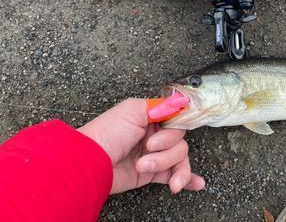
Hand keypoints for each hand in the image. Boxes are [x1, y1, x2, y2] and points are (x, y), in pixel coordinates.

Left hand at [77, 98, 204, 193]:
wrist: (90, 164)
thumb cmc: (106, 134)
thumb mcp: (132, 110)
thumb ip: (160, 105)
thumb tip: (180, 101)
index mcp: (151, 117)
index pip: (177, 119)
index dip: (175, 127)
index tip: (170, 131)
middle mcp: (154, 135)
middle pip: (180, 139)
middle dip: (166, 147)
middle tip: (148, 148)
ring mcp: (155, 155)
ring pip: (179, 157)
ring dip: (166, 163)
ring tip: (145, 168)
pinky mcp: (152, 173)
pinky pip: (175, 175)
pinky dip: (187, 179)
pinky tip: (195, 183)